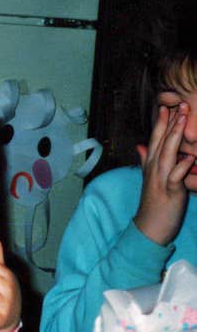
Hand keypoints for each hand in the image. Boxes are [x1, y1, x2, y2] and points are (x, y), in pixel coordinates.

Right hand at [134, 103, 193, 244]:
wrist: (149, 227)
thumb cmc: (153, 204)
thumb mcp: (150, 179)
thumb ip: (145, 160)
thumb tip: (141, 145)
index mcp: (151, 165)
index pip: (156, 139)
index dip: (161, 123)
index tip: (166, 105)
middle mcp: (154, 169)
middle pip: (161, 141)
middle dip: (170, 122)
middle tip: (179, 104)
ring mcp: (161, 179)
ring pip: (168, 153)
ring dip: (175, 135)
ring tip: (183, 119)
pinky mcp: (170, 191)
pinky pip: (176, 176)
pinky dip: (182, 166)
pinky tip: (189, 157)